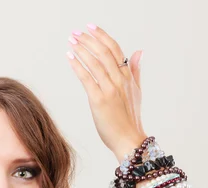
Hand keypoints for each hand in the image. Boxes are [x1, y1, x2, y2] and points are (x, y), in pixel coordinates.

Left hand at [67, 23, 146, 160]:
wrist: (128, 140)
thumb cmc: (130, 119)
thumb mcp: (136, 92)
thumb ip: (135, 71)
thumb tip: (138, 52)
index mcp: (128, 77)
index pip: (115, 49)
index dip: (102, 36)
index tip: (91, 28)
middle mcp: (120, 80)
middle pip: (104, 52)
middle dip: (88, 40)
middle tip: (76, 33)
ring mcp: (110, 89)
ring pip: (95, 62)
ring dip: (81, 49)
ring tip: (71, 42)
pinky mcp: (99, 100)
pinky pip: (87, 78)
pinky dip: (77, 66)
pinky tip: (69, 58)